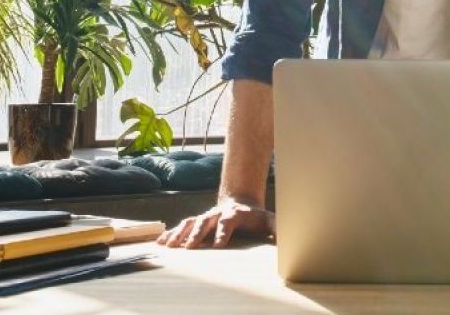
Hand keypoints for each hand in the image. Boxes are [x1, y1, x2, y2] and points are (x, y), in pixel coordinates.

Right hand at [157, 199, 275, 248]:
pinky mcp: (196, 222)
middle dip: (197, 235)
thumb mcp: (267, 219)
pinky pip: (181, 227)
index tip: (218, 245)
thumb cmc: (254, 216)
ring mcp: (205, 216)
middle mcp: (217, 214)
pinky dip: (170, 234)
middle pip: (205, 222)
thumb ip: (276, 227)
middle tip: (189, 249)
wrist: (239, 202)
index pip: (228, 223)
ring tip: (169, 247)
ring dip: (179, 234)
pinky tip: (160, 243)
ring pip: (190, 223)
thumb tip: (289, 237)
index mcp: (234, 214)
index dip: (223, 232)